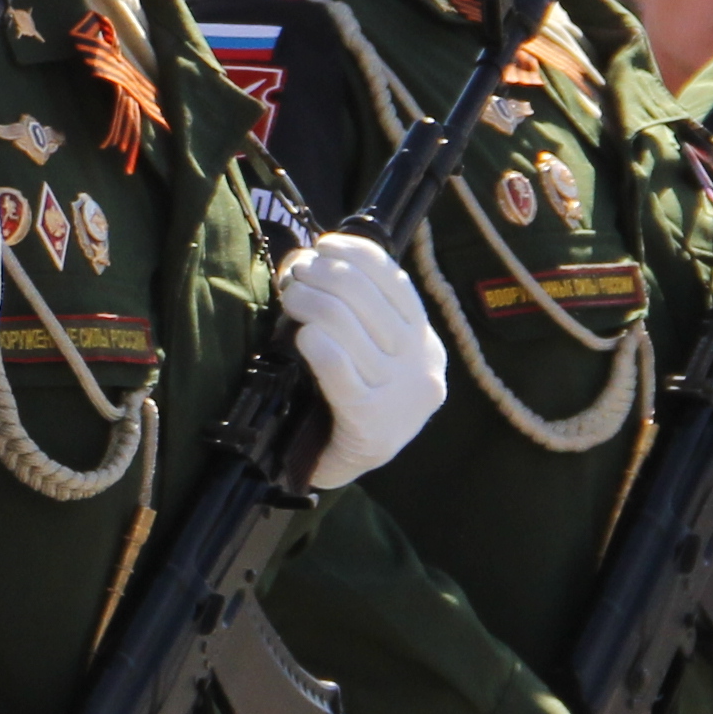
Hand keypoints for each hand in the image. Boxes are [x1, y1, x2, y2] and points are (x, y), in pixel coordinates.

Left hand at [279, 232, 443, 483]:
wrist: (347, 467)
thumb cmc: (351, 399)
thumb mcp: (371, 351)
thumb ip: (358, 310)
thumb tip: (316, 256)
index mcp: (424, 342)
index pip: (395, 280)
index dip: (355, 254)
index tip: (322, 246)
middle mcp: (420, 365)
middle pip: (363, 295)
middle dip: (320, 274)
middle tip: (292, 275)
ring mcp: (398, 396)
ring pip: (345, 325)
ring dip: (307, 301)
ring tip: (288, 297)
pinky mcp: (370, 423)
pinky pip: (338, 368)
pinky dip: (315, 343)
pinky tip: (301, 337)